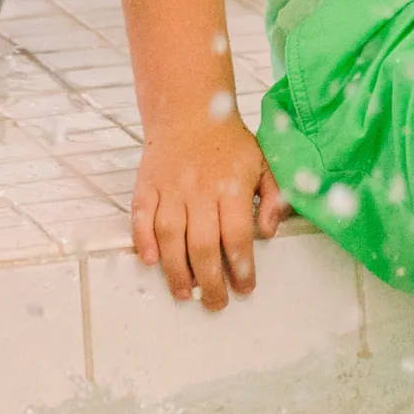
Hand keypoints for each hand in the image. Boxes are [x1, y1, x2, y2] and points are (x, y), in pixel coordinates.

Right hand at [133, 113, 294, 310]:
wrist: (189, 110)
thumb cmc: (229, 142)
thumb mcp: (264, 163)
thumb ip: (273, 197)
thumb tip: (268, 231)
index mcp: (231, 186)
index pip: (237, 235)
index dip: (241, 266)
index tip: (245, 287)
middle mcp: (199, 190)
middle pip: (202, 245)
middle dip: (210, 281)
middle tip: (215, 303)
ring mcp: (170, 189)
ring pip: (170, 236)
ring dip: (176, 270)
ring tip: (184, 293)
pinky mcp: (146, 186)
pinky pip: (140, 217)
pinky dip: (143, 240)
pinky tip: (150, 261)